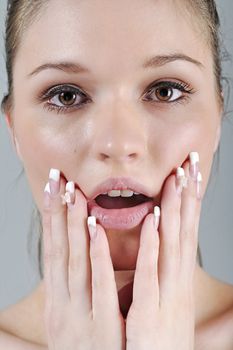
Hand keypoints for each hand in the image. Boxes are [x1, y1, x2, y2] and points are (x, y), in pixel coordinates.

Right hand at [42, 171, 125, 349]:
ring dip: (72, 225)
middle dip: (58, 213)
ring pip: (75, 261)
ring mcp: (80, 314)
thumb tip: (64, 266)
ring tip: (74, 194)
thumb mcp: (69, 321)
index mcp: (57, 301)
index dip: (51, 220)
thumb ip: (69, 293)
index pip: (52, 252)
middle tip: (59, 181)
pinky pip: (101, 284)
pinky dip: (97, 253)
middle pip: (59, 250)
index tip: (52, 191)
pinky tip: (95, 227)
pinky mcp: (102, 326)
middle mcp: (62, 304)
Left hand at [126, 154, 201, 349]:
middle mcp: (176, 285)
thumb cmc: (159, 346)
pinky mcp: (149, 315)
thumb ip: (169, 286)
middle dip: (186, 197)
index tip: (189, 177)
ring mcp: (166, 298)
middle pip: (183, 233)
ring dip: (173, 210)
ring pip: (171, 245)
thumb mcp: (167, 311)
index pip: (184, 235)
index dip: (188, 205)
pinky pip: (149, 275)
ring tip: (175, 179)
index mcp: (176, 282)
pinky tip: (154, 219)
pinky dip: (153, 246)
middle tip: (189, 165)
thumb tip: (176, 264)